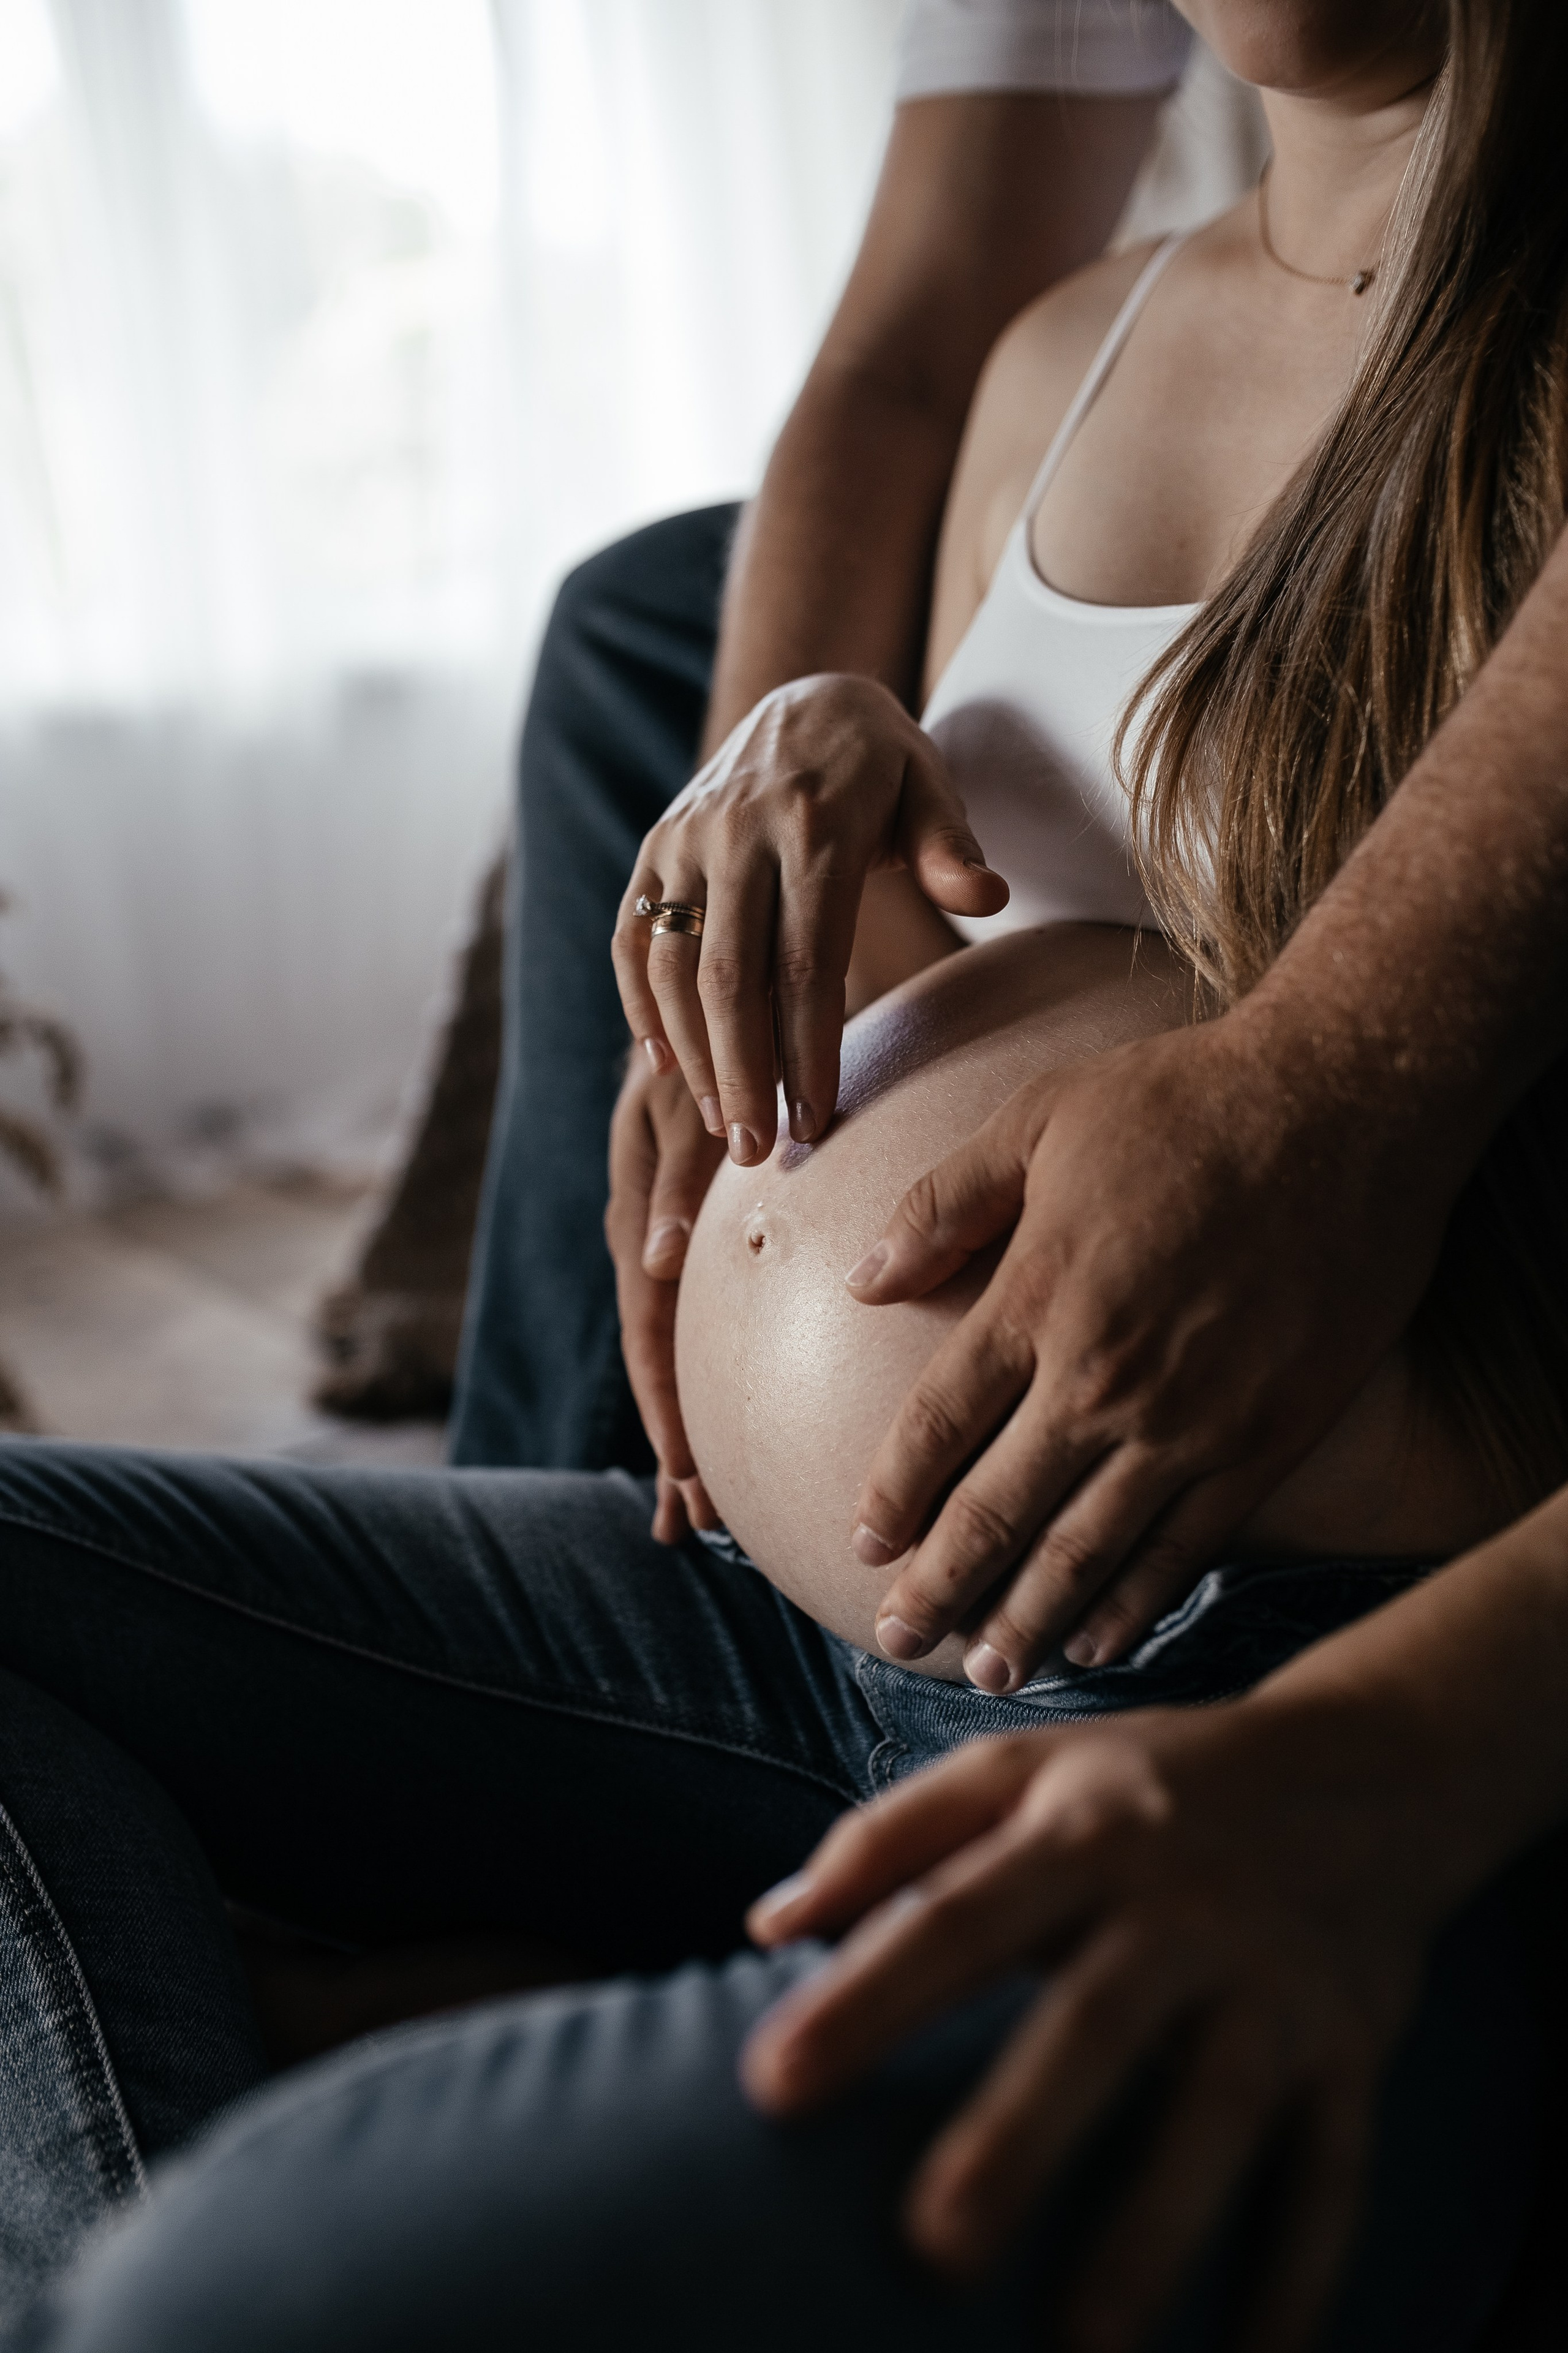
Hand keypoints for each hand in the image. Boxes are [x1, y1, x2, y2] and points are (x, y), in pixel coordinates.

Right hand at [605, 1051, 725, 1542]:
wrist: (732, 992)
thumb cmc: (714, 1044)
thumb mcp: (685, 1109)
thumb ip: (668, 1184)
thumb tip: (653, 1263)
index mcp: (642, 1218)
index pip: (649, 1336)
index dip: (667, 1412)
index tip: (689, 1481)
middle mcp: (646, 1240)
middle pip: (655, 1360)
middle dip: (671, 1441)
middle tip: (693, 1521)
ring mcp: (664, 1240)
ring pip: (667, 1351)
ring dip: (679, 1427)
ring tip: (691, 1512)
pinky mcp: (687, 1233)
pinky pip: (681, 1321)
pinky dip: (690, 1386)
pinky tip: (698, 1444)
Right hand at [611, 673, 1006, 1166]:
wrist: (804, 695)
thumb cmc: (882, 766)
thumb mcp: (931, 786)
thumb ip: (953, 847)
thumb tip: (990, 896)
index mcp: (815, 824)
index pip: (807, 960)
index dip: (807, 1049)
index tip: (816, 1123)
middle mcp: (737, 831)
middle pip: (730, 976)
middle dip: (742, 1074)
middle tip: (757, 1153)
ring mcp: (685, 840)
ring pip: (673, 967)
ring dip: (695, 1056)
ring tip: (724, 1128)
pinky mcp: (654, 850)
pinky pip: (632, 940)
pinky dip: (642, 1007)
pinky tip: (667, 1069)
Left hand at [742, 1698, 1443, 2352]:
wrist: (1368, 1770)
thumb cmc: (1149, 1783)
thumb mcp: (1021, 1769)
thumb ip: (888, 1839)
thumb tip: (765, 1925)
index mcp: (1083, 1836)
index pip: (958, 1918)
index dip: (865, 1998)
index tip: (769, 2084)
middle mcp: (1183, 1911)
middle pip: (1097, 2023)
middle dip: (1020, 2135)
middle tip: (931, 2248)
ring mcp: (1274, 1987)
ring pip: (1219, 2111)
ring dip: (1156, 2231)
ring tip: (1081, 2346)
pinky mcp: (1350, 2052)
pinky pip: (1330, 2175)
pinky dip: (1298, 2278)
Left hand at [845, 1015, 1453, 1689]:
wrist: (1348, 1104)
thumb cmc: (1186, 1099)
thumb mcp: (1040, 1118)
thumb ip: (944, 1203)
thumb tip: (864, 1278)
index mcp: (1039, 1299)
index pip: (938, 1424)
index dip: (895, 1494)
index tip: (864, 1543)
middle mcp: (1105, 1377)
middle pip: (999, 1508)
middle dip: (941, 1585)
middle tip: (898, 1637)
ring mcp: (1191, 1419)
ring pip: (1089, 1548)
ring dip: (1030, 1618)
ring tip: (987, 1673)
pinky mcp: (1269, 1436)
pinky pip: (1188, 1544)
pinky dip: (1139, 1602)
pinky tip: (1101, 1642)